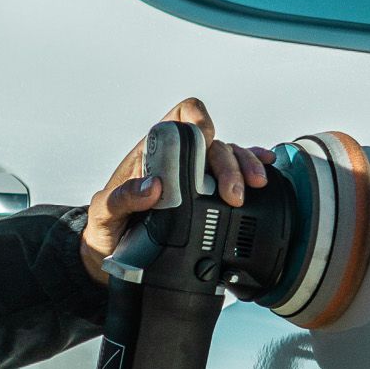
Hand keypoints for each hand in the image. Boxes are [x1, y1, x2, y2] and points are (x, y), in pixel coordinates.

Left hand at [80, 96, 275, 285]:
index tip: (205, 139)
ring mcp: (194, 177)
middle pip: (213, 143)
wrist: (113, 252)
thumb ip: (121, 198)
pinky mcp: (206, 196)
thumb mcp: (104, 213)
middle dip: (228, 163)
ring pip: (228, 157)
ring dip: (244, 168)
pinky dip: (252, 169)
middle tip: (232, 193)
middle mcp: (178, 160)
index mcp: (153, 153)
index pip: (180, 116)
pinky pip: (234, 175)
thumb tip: (153, 187)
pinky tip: (265, 173)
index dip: (196, 119)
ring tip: (254, 187)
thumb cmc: (107, 226)